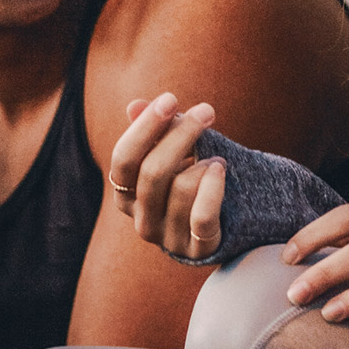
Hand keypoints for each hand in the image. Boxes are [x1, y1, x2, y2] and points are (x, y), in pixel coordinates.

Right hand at [108, 93, 227, 259]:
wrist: (225, 225)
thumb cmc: (190, 181)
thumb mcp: (172, 154)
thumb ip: (155, 131)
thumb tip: (135, 105)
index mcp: (125, 196)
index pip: (123, 159)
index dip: (145, 127)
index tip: (171, 99)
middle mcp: (141, 221)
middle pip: (152, 171)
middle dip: (181, 134)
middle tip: (207, 111)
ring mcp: (169, 238)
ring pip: (180, 189)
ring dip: (202, 164)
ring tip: (217, 158)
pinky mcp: (198, 249)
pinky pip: (202, 216)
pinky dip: (213, 187)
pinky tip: (220, 169)